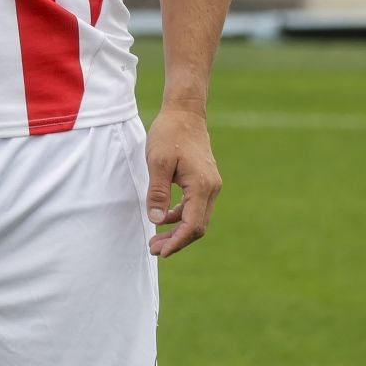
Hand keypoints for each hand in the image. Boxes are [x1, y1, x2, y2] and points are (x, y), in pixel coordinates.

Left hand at [145, 106, 220, 256]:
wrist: (185, 113)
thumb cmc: (169, 134)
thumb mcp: (157, 162)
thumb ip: (158, 192)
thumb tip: (157, 220)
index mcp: (201, 186)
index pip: (193, 225)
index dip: (177, 242)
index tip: (161, 252)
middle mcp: (211, 189)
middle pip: (198, 226)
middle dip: (177, 240)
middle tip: (154, 249)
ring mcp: (211, 185)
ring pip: (198, 217)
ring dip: (178, 230)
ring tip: (156, 238)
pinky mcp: (205, 181)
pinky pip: (196, 206)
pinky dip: (182, 216)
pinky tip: (165, 218)